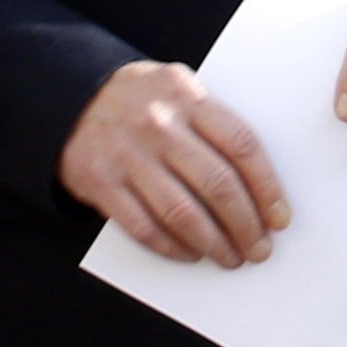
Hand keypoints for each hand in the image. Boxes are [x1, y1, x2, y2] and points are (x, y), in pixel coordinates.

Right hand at [61, 58, 289, 267]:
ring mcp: (126, 154)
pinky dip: (172, 248)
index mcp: (185, 95)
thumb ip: (211, 121)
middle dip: (246, 226)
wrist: (67, 98)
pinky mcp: (100, 182)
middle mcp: (157, 123)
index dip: (268, 188)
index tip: (280, 219)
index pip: (242, 145)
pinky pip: (145, 227)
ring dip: (214, 244)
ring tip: (230, 258)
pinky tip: (191, 254)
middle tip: (259, 249)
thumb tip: (260, 184)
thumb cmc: (138, 101)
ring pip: (183, 213)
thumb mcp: (175, 89)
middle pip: (218, 184)